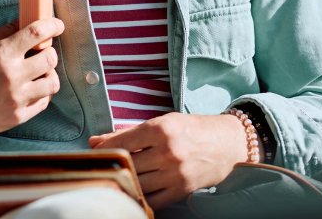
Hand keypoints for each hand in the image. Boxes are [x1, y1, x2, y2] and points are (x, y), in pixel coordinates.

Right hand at [0, 17, 64, 151]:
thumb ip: (1, 31)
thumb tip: (23, 21)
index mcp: (1, 54)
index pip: (37, 33)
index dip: (52, 26)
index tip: (57, 25)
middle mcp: (11, 76)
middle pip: (50, 58)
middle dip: (49, 51)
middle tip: (42, 51)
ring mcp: (16, 98)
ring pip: (52, 83)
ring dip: (49, 74)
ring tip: (39, 72)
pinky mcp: (18, 116)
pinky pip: (43, 102)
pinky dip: (42, 92)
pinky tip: (32, 87)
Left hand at [89, 112, 246, 208]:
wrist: (226, 144)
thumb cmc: (190, 129)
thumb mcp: (161, 122)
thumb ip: (127, 132)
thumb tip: (95, 141)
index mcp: (161, 129)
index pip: (122, 142)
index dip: (105, 148)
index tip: (96, 151)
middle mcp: (168, 151)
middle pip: (128, 164)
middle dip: (113, 165)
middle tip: (103, 165)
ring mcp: (175, 173)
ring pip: (138, 182)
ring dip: (124, 181)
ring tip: (116, 177)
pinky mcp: (181, 190)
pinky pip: (153, 199)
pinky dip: (140, 196)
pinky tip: (134, 190)